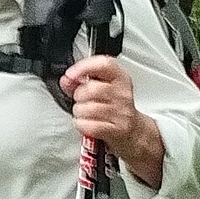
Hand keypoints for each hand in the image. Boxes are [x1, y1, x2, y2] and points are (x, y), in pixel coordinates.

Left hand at [62, 54, 163, 188]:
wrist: (134, 134)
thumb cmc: (115, 110)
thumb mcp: (101, 91)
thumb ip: (80, 83)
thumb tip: (66, 80)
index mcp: (120, 79)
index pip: (104, 65)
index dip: (84, 67)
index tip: (71, 74)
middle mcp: (123, 94)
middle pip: (92, 89)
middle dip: (78, 96)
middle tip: (81, 100)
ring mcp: (121, 113)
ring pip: (88, 108)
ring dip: (79, 112)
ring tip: (84, 114)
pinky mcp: (117, 130)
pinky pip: (90, 125)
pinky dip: (82, 125)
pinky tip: (86, 123)